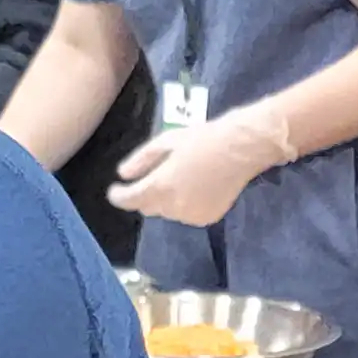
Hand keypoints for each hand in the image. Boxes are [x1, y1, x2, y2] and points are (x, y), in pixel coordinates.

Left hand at [112, 103, 294, 227]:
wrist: (243, 149)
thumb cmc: (203, 139)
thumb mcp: (167, 141)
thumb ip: (142, 160)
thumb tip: (123, 175)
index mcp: (161, 186)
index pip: (130, 200)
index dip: (119, 196)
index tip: (115, 190)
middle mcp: (173, 207)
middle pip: (148, 207)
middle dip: (146, 194)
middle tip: (154, 175)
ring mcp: (191, 216)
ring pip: (167, 212)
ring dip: (167, 200)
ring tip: (181, 177)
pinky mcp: (207, 218)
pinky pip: (186, 214)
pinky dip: (184, 204)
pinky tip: (196, 186)